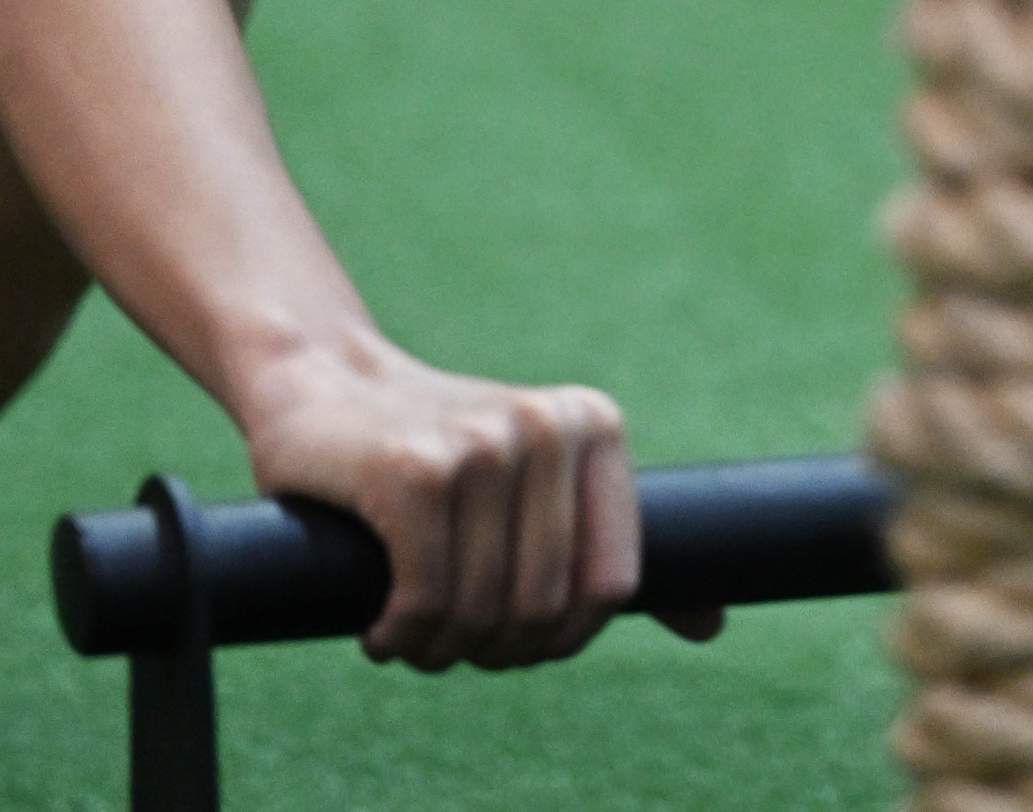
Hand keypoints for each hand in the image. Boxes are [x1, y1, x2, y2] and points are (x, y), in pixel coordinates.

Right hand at [236, 337, 649, 669]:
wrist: (320, 383)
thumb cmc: (434, 450)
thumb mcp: (537, 486)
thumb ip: (612, 549)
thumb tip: (712, 628)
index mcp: (595, 426)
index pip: (610, 587)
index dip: (560, 637)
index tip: (512, 634)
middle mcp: (547, 427)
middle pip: (544, 610)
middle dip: (493, 649)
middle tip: (447, 640)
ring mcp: (481, 445)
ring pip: (482, 613)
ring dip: (439, 650)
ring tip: (411, 633)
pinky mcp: (413, 472)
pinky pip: (426, 603)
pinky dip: (400, 636)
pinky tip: (381, 627)